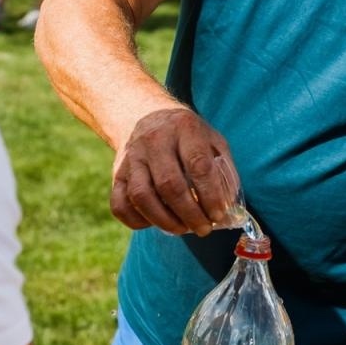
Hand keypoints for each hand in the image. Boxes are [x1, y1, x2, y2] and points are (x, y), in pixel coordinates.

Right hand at [112, 107, 242, 235]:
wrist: (146, 116)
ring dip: (164, 220)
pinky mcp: (116, 173)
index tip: (218, 214)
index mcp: (184, 128)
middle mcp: (154, 140)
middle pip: (169, 184)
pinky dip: (137, 221)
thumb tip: (229, 206)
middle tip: (203, 229)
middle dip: (190, 214)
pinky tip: (155, 223)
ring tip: (182, 229)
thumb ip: (224, 170)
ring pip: (142, 196)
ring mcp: (131, 157)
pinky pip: (120, 204)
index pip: (198, 165)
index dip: (210, 195)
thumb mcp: (212, 140)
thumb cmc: (186, 135)